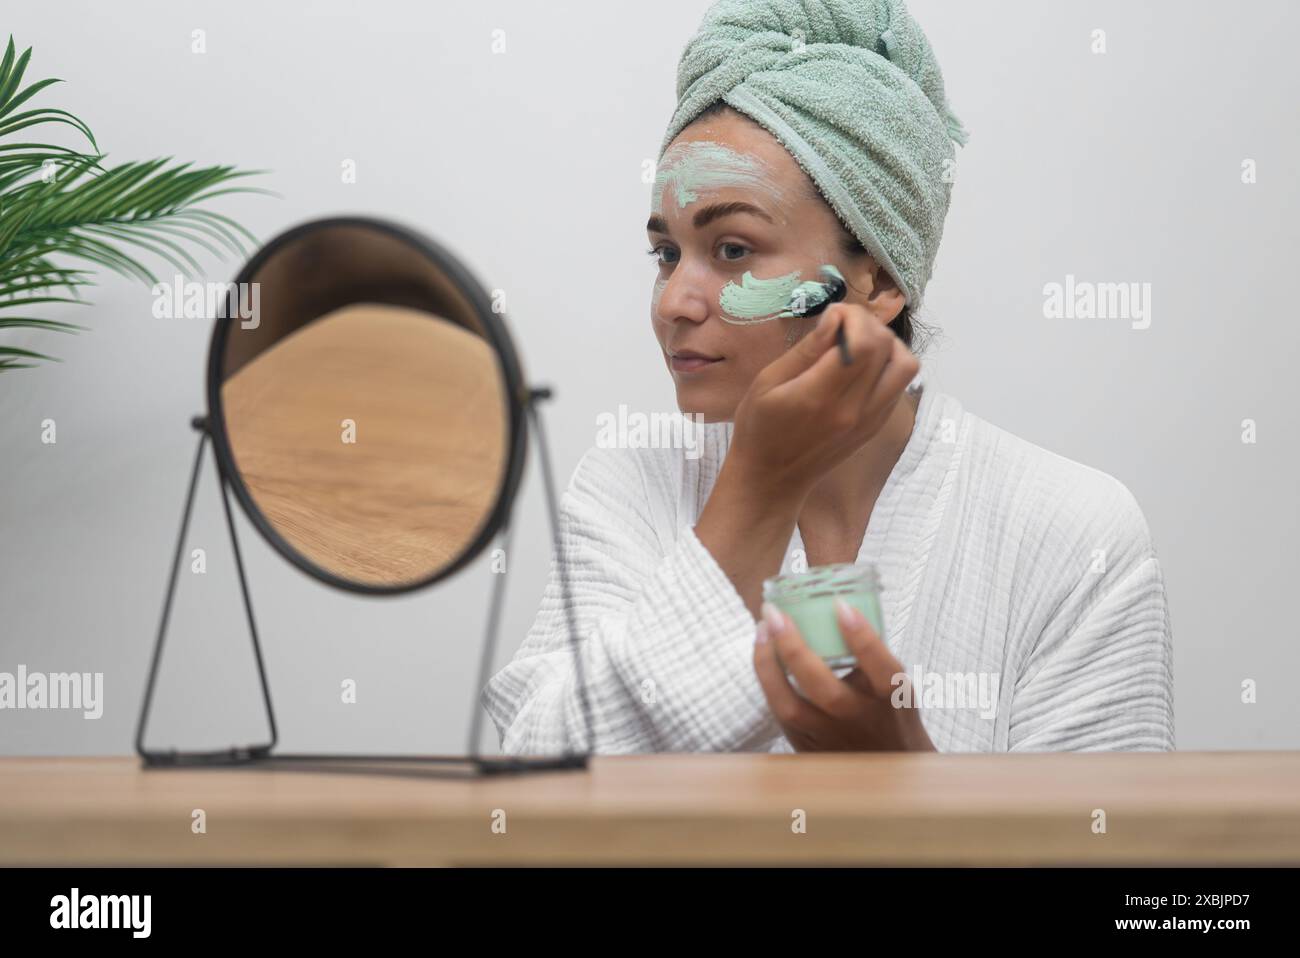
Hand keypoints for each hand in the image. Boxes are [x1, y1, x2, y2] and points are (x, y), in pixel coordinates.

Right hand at [728, 303, 919, 502]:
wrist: (773, 479)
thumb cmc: (759, 429)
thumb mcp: (768, 382)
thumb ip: (807, 350)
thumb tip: (835, 318)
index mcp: (822, 397)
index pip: (864, 343)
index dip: (854, 318)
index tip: (833, 314)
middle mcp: (854, 409)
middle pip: (888, 348)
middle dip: (868, 324)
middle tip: (841, 324)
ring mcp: (871, 420)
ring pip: (905, 366)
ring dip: (887, 344)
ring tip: (857, 342)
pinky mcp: (876, 425)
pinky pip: (899, 385)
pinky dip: (887, 364)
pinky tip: (860, 366)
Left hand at [753, 598, 935, 751]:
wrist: (888, 770)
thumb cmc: (888, 714)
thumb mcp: (893, 683)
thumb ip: (868, 653)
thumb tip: (833, 604)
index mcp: (890, 698)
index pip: (881, 668)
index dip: (861, 636)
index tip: (840, 605)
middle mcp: (858, 720)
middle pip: (824, 690)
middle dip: (795, 649)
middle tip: (776, 614)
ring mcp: (829, 738)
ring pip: (789, 707)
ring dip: (768, 665)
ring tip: (761, 631)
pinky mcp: (805, 748)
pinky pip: (779, 712)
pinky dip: (767, 680)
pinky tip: (763, 654)